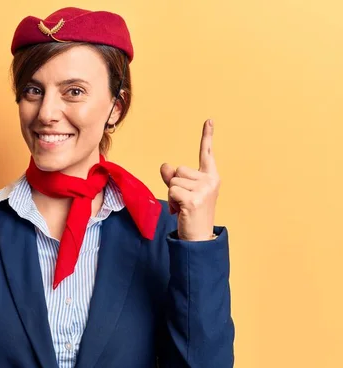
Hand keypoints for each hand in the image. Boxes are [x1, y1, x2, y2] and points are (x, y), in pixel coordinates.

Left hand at [160, 119, 219, 240]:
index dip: (207, 136)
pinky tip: (180, 211)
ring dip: (172, 194)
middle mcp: (210, 181)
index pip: (206, 153)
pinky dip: (171, 202)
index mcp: (211, 177)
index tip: (209, 120)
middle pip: (179, 169)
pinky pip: (171, 191)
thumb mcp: (182, 192)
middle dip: (175, 185)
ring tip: (182, 207)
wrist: (198, 238)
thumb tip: (165, 165)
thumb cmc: (190, 213)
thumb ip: (173, 177)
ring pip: (173, 181)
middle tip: (183, 201)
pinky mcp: (194, 200)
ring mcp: (204, 190)